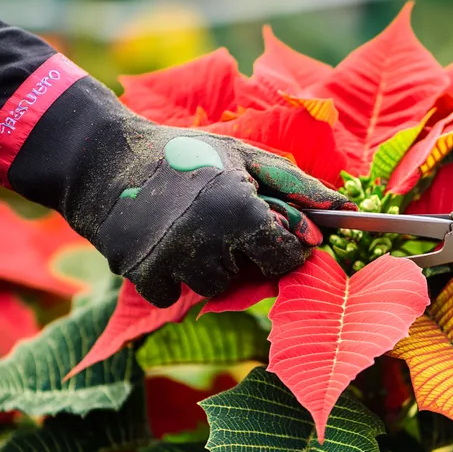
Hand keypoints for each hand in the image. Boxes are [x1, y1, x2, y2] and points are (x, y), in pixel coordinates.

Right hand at [8, 78, 352, 306]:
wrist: (105, 160)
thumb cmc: (188, 155)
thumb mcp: (247, 157)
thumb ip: (298, 185)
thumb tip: (347, 209)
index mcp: (241, 208)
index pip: (286, 257)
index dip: (285, 248)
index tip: (274, 235)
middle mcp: (208, 240)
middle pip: (250, 276)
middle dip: (245, 254)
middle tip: (225, 223)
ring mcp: (172, 261)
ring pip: (213, 287)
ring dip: (210, 265)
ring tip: (194, 229)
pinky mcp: (141, 276)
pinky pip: (175, 295)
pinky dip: (174, 276)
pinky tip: (166, 243)